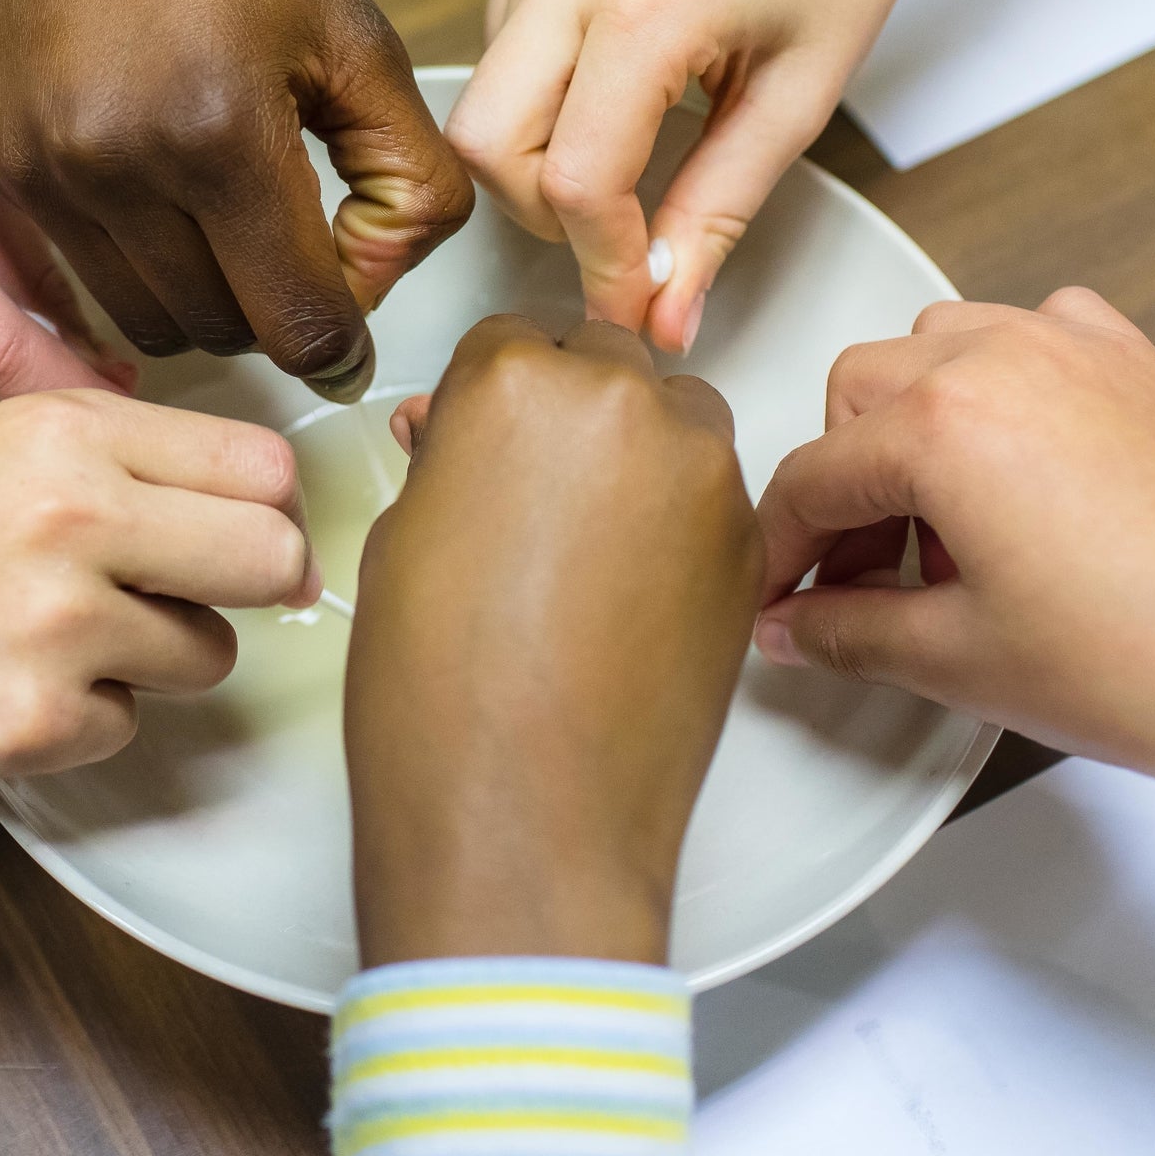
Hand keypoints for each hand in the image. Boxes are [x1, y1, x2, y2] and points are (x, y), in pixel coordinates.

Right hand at [0, 0, 472, 398]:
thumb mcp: (354, 29)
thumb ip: (404, 171)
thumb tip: (380, 281)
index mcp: (218, 131)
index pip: (297, 321)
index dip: (346, 341)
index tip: (358, 326)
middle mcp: (116, 166)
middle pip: (223, 334)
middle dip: (276, 310)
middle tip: (303, 242)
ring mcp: (44, 171)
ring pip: (147, 321)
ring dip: (204, 298)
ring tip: (232, 218)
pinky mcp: (0, 161)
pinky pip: (83, 273)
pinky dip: (139, 263)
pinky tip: (166, 190)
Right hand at [0, 388, 319, 779]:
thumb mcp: (31, 441)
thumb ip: (156, 460)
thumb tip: (291, 530)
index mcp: (75, 434)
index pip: (261, 467)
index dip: (267, 506)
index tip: (240, 528)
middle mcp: (68, 520)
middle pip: (269, 558)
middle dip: (246, 582)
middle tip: (176, 587)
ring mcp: (52, 626)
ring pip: (207, 654)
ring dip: (153, 654)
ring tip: (63, 627)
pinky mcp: (35, 720)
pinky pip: (129, 723)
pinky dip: (85, 712)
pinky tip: (21, 675)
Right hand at [346, 316, 762, 966]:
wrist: (527, 816)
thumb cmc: (443, 693)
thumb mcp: (405, 540)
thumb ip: (447, 460)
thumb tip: (457, 436)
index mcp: (518, 383)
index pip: (512, 339)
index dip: (492, 395)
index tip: (481, 439)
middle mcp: (623, 405)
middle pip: (604, 365)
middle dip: (569, 412)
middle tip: (528, 496)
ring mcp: (701, 473)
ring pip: (674, 420)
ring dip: (635, 455)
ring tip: (580, 548)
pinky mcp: (748, 545)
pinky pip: (713, 494)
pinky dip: (678, 518)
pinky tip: (625, 590)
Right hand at [449, 0, 934, 353]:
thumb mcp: (797, 101)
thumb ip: (716, 218)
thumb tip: (664, 321)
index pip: (576, 179)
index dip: (605, 263)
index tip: (639, 303)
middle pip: (487, 145)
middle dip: (546, 214)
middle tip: (623, 231)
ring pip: (482, 104)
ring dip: (541, 159)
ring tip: (632, 156)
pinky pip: (499, 53)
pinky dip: (543, 102)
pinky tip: (616, 92)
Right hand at [754, 288, 1154, 801]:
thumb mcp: (969, 663)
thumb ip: (854, 632)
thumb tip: (798, 625)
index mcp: (943, 424)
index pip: (810, 480)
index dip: (778, 554)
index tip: (778, 601)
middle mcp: (1003, 358)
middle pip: (860, 393)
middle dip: (843, 484)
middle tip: (858, 578)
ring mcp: (1078, 350)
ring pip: (938, 349)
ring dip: (911, 425)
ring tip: (938, 529)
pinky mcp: (1140, 366)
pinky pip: (1030, 341)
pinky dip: (998, 390)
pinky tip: (1018, 474)